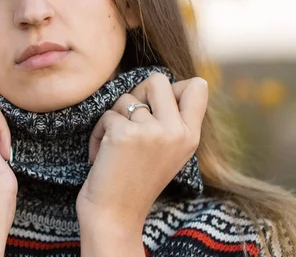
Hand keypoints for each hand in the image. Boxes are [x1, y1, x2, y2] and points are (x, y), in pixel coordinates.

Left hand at [76, 73, 207, 233]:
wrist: (114, 216)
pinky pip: (107, 114)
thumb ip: (172, 120)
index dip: (172, 88)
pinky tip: (100, 155)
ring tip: (114, 146)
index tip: (155, 109)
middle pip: (157, 79)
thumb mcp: (168, 152)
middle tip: (129, 121)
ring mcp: (152, 132)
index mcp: (190, 136)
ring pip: (125, 97)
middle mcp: (176, 132)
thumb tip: (166, 82)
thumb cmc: (135, 181)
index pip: (198, 86)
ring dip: (113, 118)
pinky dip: (98, 132)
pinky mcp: (126, 134)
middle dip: (137, 94)